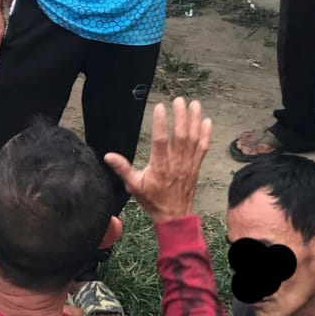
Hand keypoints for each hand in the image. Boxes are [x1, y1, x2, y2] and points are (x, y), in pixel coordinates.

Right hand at [105, 98, 210, 222]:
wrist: (174, 215)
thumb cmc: (153, 200)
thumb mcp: (134, 186)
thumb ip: (123, 169)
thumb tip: (108, 156)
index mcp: (160, 165)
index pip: (160, 140)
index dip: (161, 123)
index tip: (160, 107)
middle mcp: (176, 162)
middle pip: (180, 135)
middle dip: (180, 116)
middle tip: (179, 100)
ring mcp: (188, 164)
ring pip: (193, 139)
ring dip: (194, 120)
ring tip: (194, 104)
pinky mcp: (196, 166)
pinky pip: (203, 148)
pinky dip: (206, 134)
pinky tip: (206, 121)